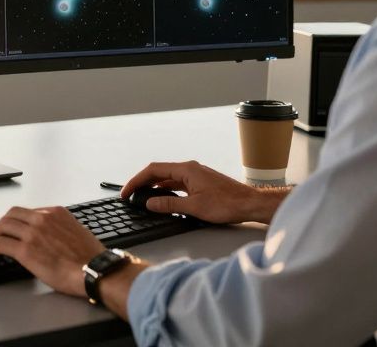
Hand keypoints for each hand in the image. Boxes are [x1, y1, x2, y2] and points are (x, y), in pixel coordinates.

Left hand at [0, 206, 103, 296]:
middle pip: (11, 215)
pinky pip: (0, 244)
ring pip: (2, 226)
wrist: (95, 270)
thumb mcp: (76, 232)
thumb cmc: (90, 258)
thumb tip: (50, 237)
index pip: (27, 212)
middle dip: (0, 226)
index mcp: (55, 213)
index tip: (11, 230)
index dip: (15, 221)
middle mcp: (42, 219)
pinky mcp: (26, 250)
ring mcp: (33, 233)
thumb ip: (60, 229)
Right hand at [121, 160, 286, 223]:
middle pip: (158, 172)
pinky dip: (165, 189)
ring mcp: (196, 175)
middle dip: (142, 182)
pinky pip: (177, 182)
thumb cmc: (227, 204)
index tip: (126, 192)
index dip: (136, 181)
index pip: (153, 170)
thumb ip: (169, 204)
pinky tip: (162, 198)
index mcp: (186, 169)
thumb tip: (150, 203)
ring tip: (141, 197)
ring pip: (168, 177)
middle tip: (129, 195)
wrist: (249, 204)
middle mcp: (190, 168)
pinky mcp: (200, 182)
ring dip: (153, 186)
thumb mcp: (194, 207)